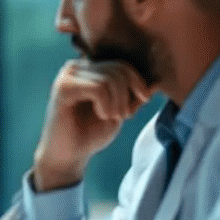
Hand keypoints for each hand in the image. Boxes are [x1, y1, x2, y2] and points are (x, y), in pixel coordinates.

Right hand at [32, 59, 152, 190]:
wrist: (67, 155)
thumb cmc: (91, 133)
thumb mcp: (120, 111)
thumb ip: (135, 96)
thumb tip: (157, 79)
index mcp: (90, 68)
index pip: (123, 64)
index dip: (138, 83)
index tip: (137, 106)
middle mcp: (77, 66)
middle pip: (119, 68)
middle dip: (128, 95)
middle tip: (124, 116)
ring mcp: (68, 74)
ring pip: (110, 79)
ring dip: (118, 103)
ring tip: (112, 117)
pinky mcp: (63, 87)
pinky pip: (98, 88)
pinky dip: (106, 105)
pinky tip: (101, 115)